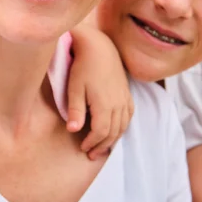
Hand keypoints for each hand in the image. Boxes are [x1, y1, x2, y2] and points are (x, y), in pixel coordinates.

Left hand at [66, 25, 133, 159]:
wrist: (99, 47)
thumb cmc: (83, 66)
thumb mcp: (74, 88)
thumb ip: (75, 110)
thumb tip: (73, 130)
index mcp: (104, 105)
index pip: (100, 132)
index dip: (92, 143)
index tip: (83, 148)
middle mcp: (118, 104)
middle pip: (113, 132)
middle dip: (102, 145)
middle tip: (92, 154)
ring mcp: (124, 98)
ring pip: (123, 126)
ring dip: (113, 139)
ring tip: (103, 147)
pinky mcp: (127, 93)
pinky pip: (129, 115)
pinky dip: (123, 126)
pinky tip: (116, 129)